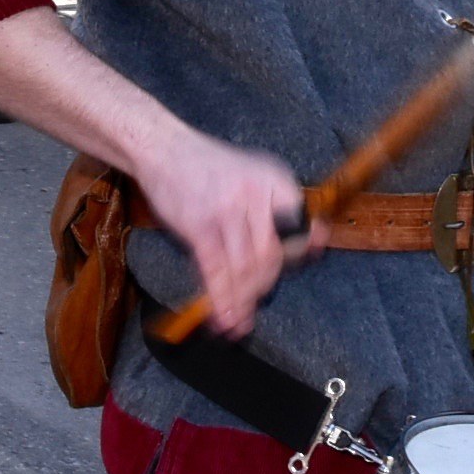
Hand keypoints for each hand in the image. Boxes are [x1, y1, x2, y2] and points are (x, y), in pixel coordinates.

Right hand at [133, 127, 316, 338]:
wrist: (165, 148)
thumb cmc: (210, 168)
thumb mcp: (255, 175)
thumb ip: (278, 208)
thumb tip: (308, 245)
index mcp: (277, 181)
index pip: (297, 230)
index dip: (297, 258)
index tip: (289, 276)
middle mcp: (258, 195)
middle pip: (271, 255)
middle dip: (261, 287)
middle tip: (252, 306)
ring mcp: (229, 210)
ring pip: (244, 269)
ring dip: (240, 302)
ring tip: (236, 325)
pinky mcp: (200, 225)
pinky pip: (216, 271)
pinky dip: (220, 299)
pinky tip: (221, 317)